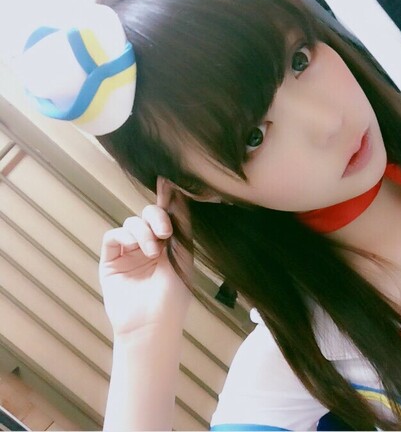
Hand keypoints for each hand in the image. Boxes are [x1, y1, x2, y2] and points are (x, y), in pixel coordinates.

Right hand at [99, 177, 192, 336]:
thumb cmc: (173, 298)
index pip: (168, 215)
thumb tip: (180, 197)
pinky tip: (139, 247)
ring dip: (144, 231)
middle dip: (157, 215)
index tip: (169, 181)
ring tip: (154, 251)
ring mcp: (129, 252)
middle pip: (149, 214)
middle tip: (165, 231)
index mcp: (170, 245)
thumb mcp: (182, 259)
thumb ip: (180, 229)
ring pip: (132, 222)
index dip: (168, 198)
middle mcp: (149, 245)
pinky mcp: (111, 260)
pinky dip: (126, 235)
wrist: (153, 325)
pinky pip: (113, 236)